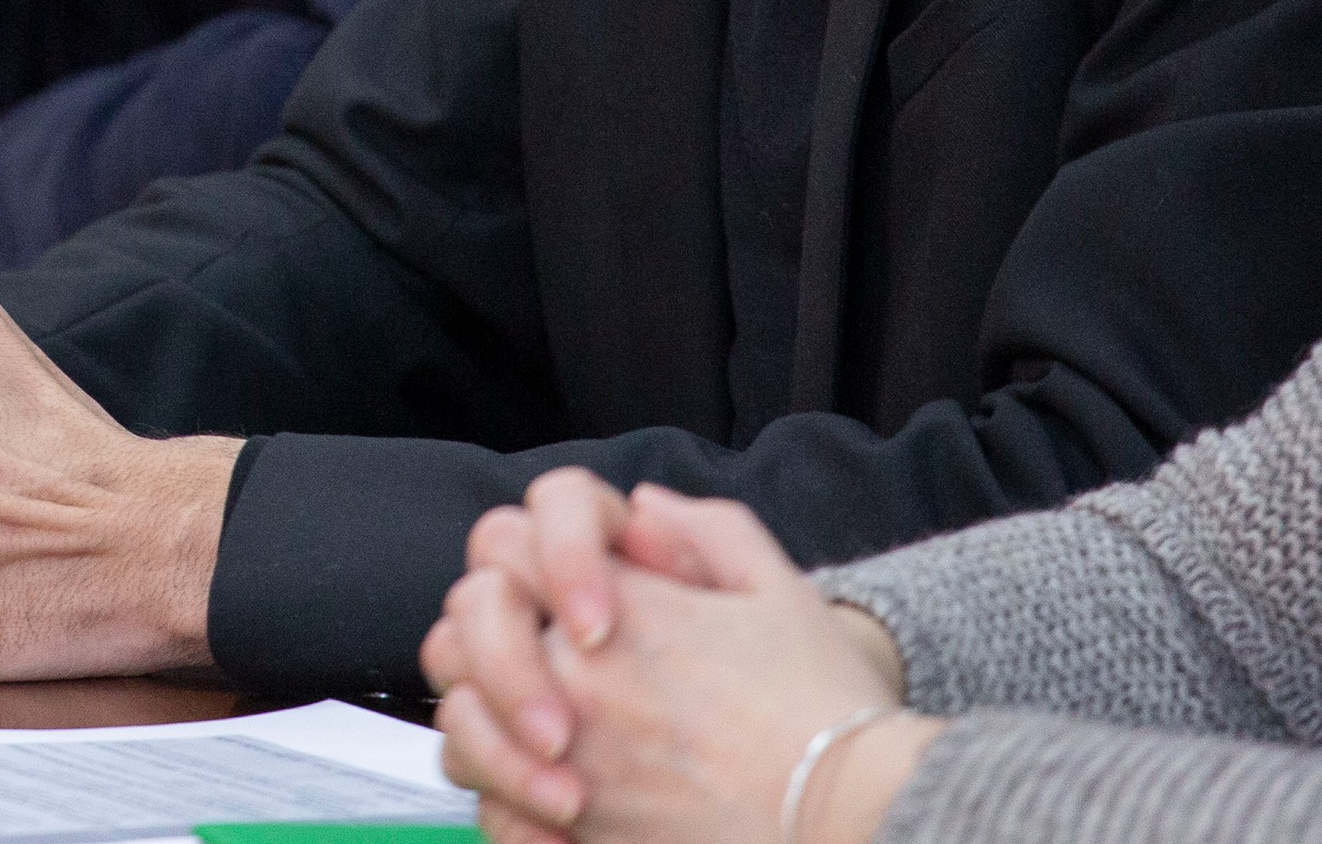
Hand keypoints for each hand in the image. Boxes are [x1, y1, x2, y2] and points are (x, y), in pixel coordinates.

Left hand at [428, 476, 921, 843]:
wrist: (860, 817)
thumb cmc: (824, 708)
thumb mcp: (777, 589)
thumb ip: (704, 529)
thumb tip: (642, 509)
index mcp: (617, 607)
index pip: (507, 544)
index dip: (531, 557)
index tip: (580, 597)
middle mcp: (575, 681)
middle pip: (461, 632)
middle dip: (488, 641)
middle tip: (543, 670)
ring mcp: (568, 763)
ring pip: (460, 729)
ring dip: (486, 726)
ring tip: (541, 742)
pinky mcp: (578, 839)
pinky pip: (494, 818)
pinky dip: (508, 810)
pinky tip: (555, 807)